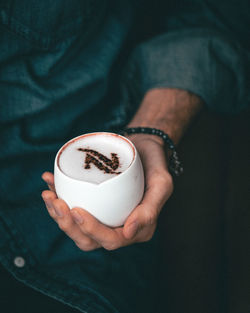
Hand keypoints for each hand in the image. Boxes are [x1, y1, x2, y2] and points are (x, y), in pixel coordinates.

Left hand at [41, 134, 172, 250]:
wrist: (145, 148)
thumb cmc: (155, 165)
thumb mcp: (161, 184)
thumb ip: (150, 209)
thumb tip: (128, 232)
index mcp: (136, 228)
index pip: (110, 240)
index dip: (91, 230)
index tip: (76, 210)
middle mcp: (118, 227)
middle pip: (88, 239)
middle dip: (68, 225)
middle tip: (57, 202)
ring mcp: (104, 216)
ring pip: (76, 228)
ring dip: (57, 215)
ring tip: (48, 194)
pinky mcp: (94, 204)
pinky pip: (73, 207)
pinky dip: (58, 196)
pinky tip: (49, 180)